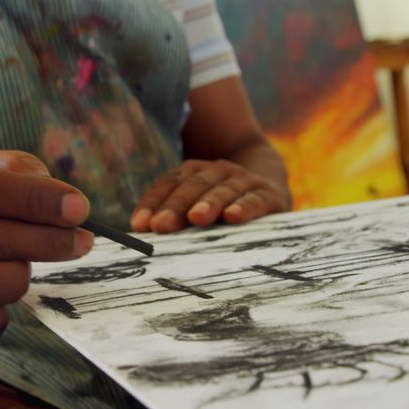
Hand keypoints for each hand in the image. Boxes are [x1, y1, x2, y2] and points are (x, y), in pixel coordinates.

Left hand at [130, 159, 288, 233]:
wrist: (269, 186)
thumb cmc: (222, 205)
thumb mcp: (197, 207)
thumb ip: (174, 219)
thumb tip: (142, 237)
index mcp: (194, 172)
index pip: (168, 184)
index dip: (152, 203)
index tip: (139, 224)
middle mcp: (217, 171)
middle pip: (193, 185)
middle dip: (175, 205)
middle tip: (161, 225)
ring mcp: (243, 180)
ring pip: (222, 189)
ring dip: (208, 202)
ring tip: (195, 217)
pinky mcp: (268, 194)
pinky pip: (254, 199)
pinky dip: (244, 207)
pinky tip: (232, 216)